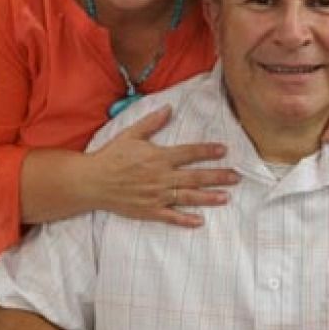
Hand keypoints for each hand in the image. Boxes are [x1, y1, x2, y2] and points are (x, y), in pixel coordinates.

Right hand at [88, 106, 238, 226]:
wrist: (92, 182)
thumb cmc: (111, 156)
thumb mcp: (131, 134)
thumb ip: (152, 122)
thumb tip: (169, 108)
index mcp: (158, 157)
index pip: (189, 153)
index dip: (207, 151)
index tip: (223, 150)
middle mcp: (160, 177)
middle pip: (195, 177)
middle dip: (217, 176)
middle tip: (236, 177)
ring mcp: (155, 196)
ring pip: (187, 197)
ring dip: (208, 197)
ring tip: (226, 197)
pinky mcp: (148, 211)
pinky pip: (170, 217)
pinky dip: (185, 220)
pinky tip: (200, 221)